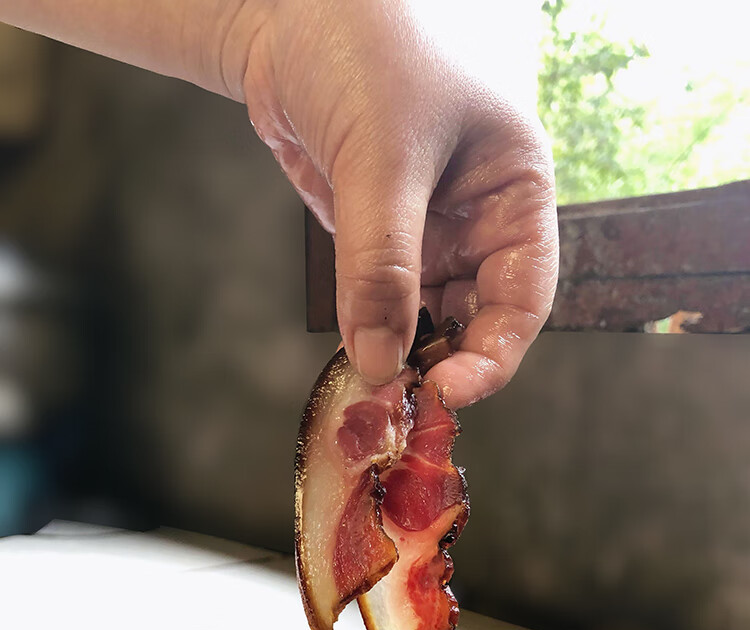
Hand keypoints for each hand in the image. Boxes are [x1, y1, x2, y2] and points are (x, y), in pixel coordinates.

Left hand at [230, 0, 558, 406]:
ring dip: (404, 353)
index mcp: (513, 188)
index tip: (448, 390)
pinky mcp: (377, 233)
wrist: (285, 7)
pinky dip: (370, 330)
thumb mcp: (384, 155)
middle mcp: (477, 216)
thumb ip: (382, 263)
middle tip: (404, 402)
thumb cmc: (365, 44)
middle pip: (477, 316)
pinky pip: (382, 297)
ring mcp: (426, 228)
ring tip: (376, 388)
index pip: (524, 294)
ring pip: (427, 315)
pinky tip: (356, 355)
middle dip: (445, 362)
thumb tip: (378, 358)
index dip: (493, 352)